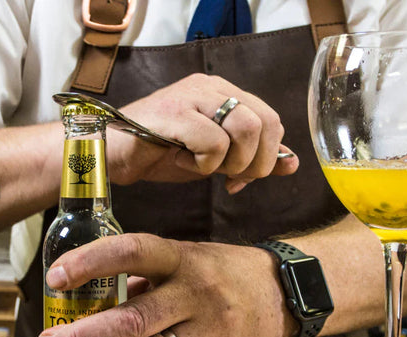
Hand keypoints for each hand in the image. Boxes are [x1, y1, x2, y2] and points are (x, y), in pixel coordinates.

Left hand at [35, 234, 297, 336]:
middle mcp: (196, 294)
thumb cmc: (220, 270)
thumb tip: (95, 298)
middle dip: (87, 335)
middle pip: (137, 318)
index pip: (132, 253)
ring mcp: (210, 332)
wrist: (279, 293)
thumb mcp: (185, 256)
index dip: (92, 263)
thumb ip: (144, 275)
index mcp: (182, 259)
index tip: (56, 278)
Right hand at [107, 73, 298, 192]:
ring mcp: (192, 96)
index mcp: (222, 93)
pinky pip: (213, 140)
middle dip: (255, 163)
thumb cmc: (160, 153)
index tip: (242, 179)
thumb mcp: (214, 159)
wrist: (114, 154)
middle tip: (229, 179)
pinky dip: (204, 163)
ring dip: (231, 162)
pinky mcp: (174, 112)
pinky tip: (181, 160)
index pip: (271, 119)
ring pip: (245, 127)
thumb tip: (293, 164)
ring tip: (204, 167)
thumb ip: (250, 158)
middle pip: (265, 122)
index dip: (267, 156)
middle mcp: (210, 87)